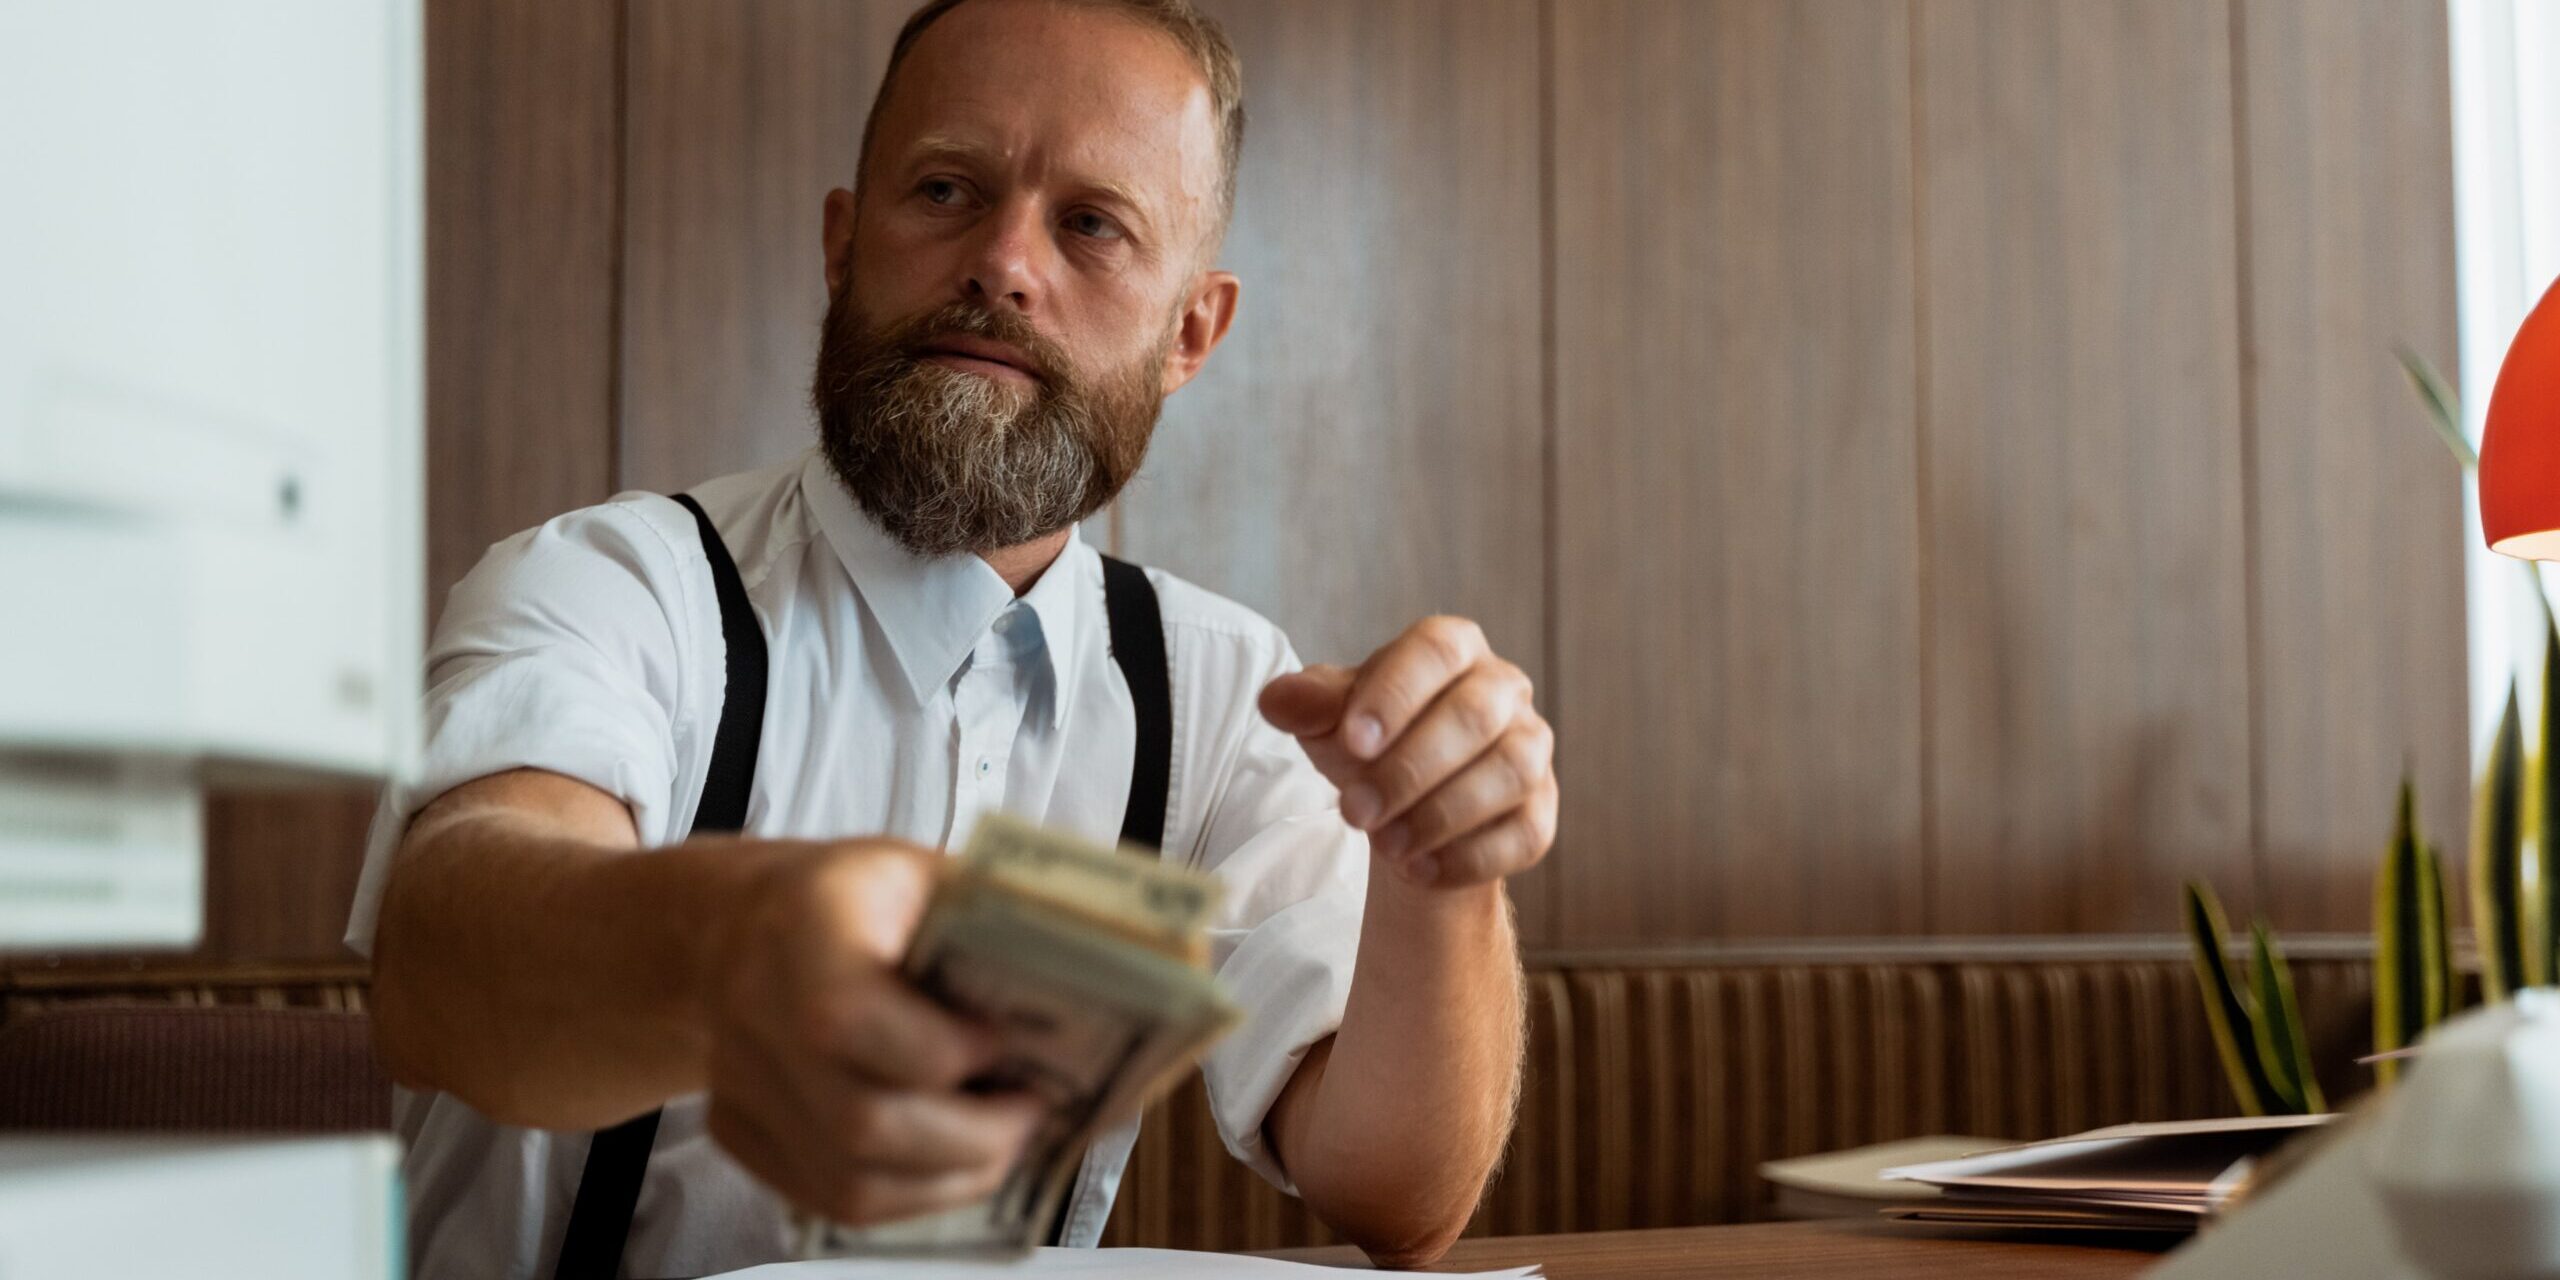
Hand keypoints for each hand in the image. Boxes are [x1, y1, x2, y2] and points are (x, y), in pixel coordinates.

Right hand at [699, 841, 1042, 1225]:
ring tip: (1004, 1142)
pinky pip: (830, 1199)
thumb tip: (1098, 968)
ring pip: (850, 1183)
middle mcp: (754, 1011)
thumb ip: (993, 917)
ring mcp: (737, 1084)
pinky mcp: (737, 1134)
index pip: (849, 1017)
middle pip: (862, 1121)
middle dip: (972, 1136)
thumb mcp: (924, 873)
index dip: (942, 1049)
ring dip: (950, 1177)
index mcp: (803, 926)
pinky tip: (952, 1159)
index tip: (1003, 1042)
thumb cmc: (856, 898)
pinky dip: (909, 1194)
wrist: (742, 923)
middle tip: (1031, 1113)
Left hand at [1260, 616, 1557, 886]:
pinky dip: (1472, 856)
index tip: (1352, 742)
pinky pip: (1526, 832)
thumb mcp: (1330, 719)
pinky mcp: (1540, 811)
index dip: (1395, 695)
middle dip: (1410, 769)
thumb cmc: (1371, 743)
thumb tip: (1276, 700)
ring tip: (1386, 846)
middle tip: (1355, 812)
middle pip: (1474, 717)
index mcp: (1454, 648)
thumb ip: (1306, 704)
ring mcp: (1531, 749)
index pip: (1434, 652)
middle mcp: (1504, 689)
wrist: (1404, 807)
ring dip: (1442, 814)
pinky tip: (1422, 871)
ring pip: (1510, 772)